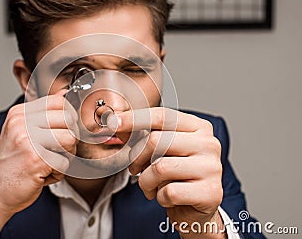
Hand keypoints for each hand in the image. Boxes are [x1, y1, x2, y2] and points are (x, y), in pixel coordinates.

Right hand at [0, 90, 77, 238]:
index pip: (57, 101)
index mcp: (18, 114)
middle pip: (67, 119)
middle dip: (69, 137)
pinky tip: (43, 174)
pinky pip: (64, 162)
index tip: (64, 130)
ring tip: (50, 162)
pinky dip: (58, 173)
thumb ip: (43, 115)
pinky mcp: (36, 159)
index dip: (68, 116)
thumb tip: (65, 94)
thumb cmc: (11, 165)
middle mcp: (21, 123)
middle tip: (57, 150)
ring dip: (66, 155)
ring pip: (70, 139)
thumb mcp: (22, 133)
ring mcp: (27, 140)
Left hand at [113, 108, 224, 237]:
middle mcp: (209, 143)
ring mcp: (212, 168)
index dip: (134, 118)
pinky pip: (169, 192)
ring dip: (146, 181)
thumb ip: (140, 135)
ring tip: (151, 186)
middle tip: (135, 169)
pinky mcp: (210, 192)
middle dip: (137, 157)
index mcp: (198, 127)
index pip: (162, 116)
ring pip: (160, 168)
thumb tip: (115, 121)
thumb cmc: (175, 176)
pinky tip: (166, 198)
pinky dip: (160, 198)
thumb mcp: (158, 151)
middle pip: (157, 141)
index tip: (112, 122)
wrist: (195, 209)